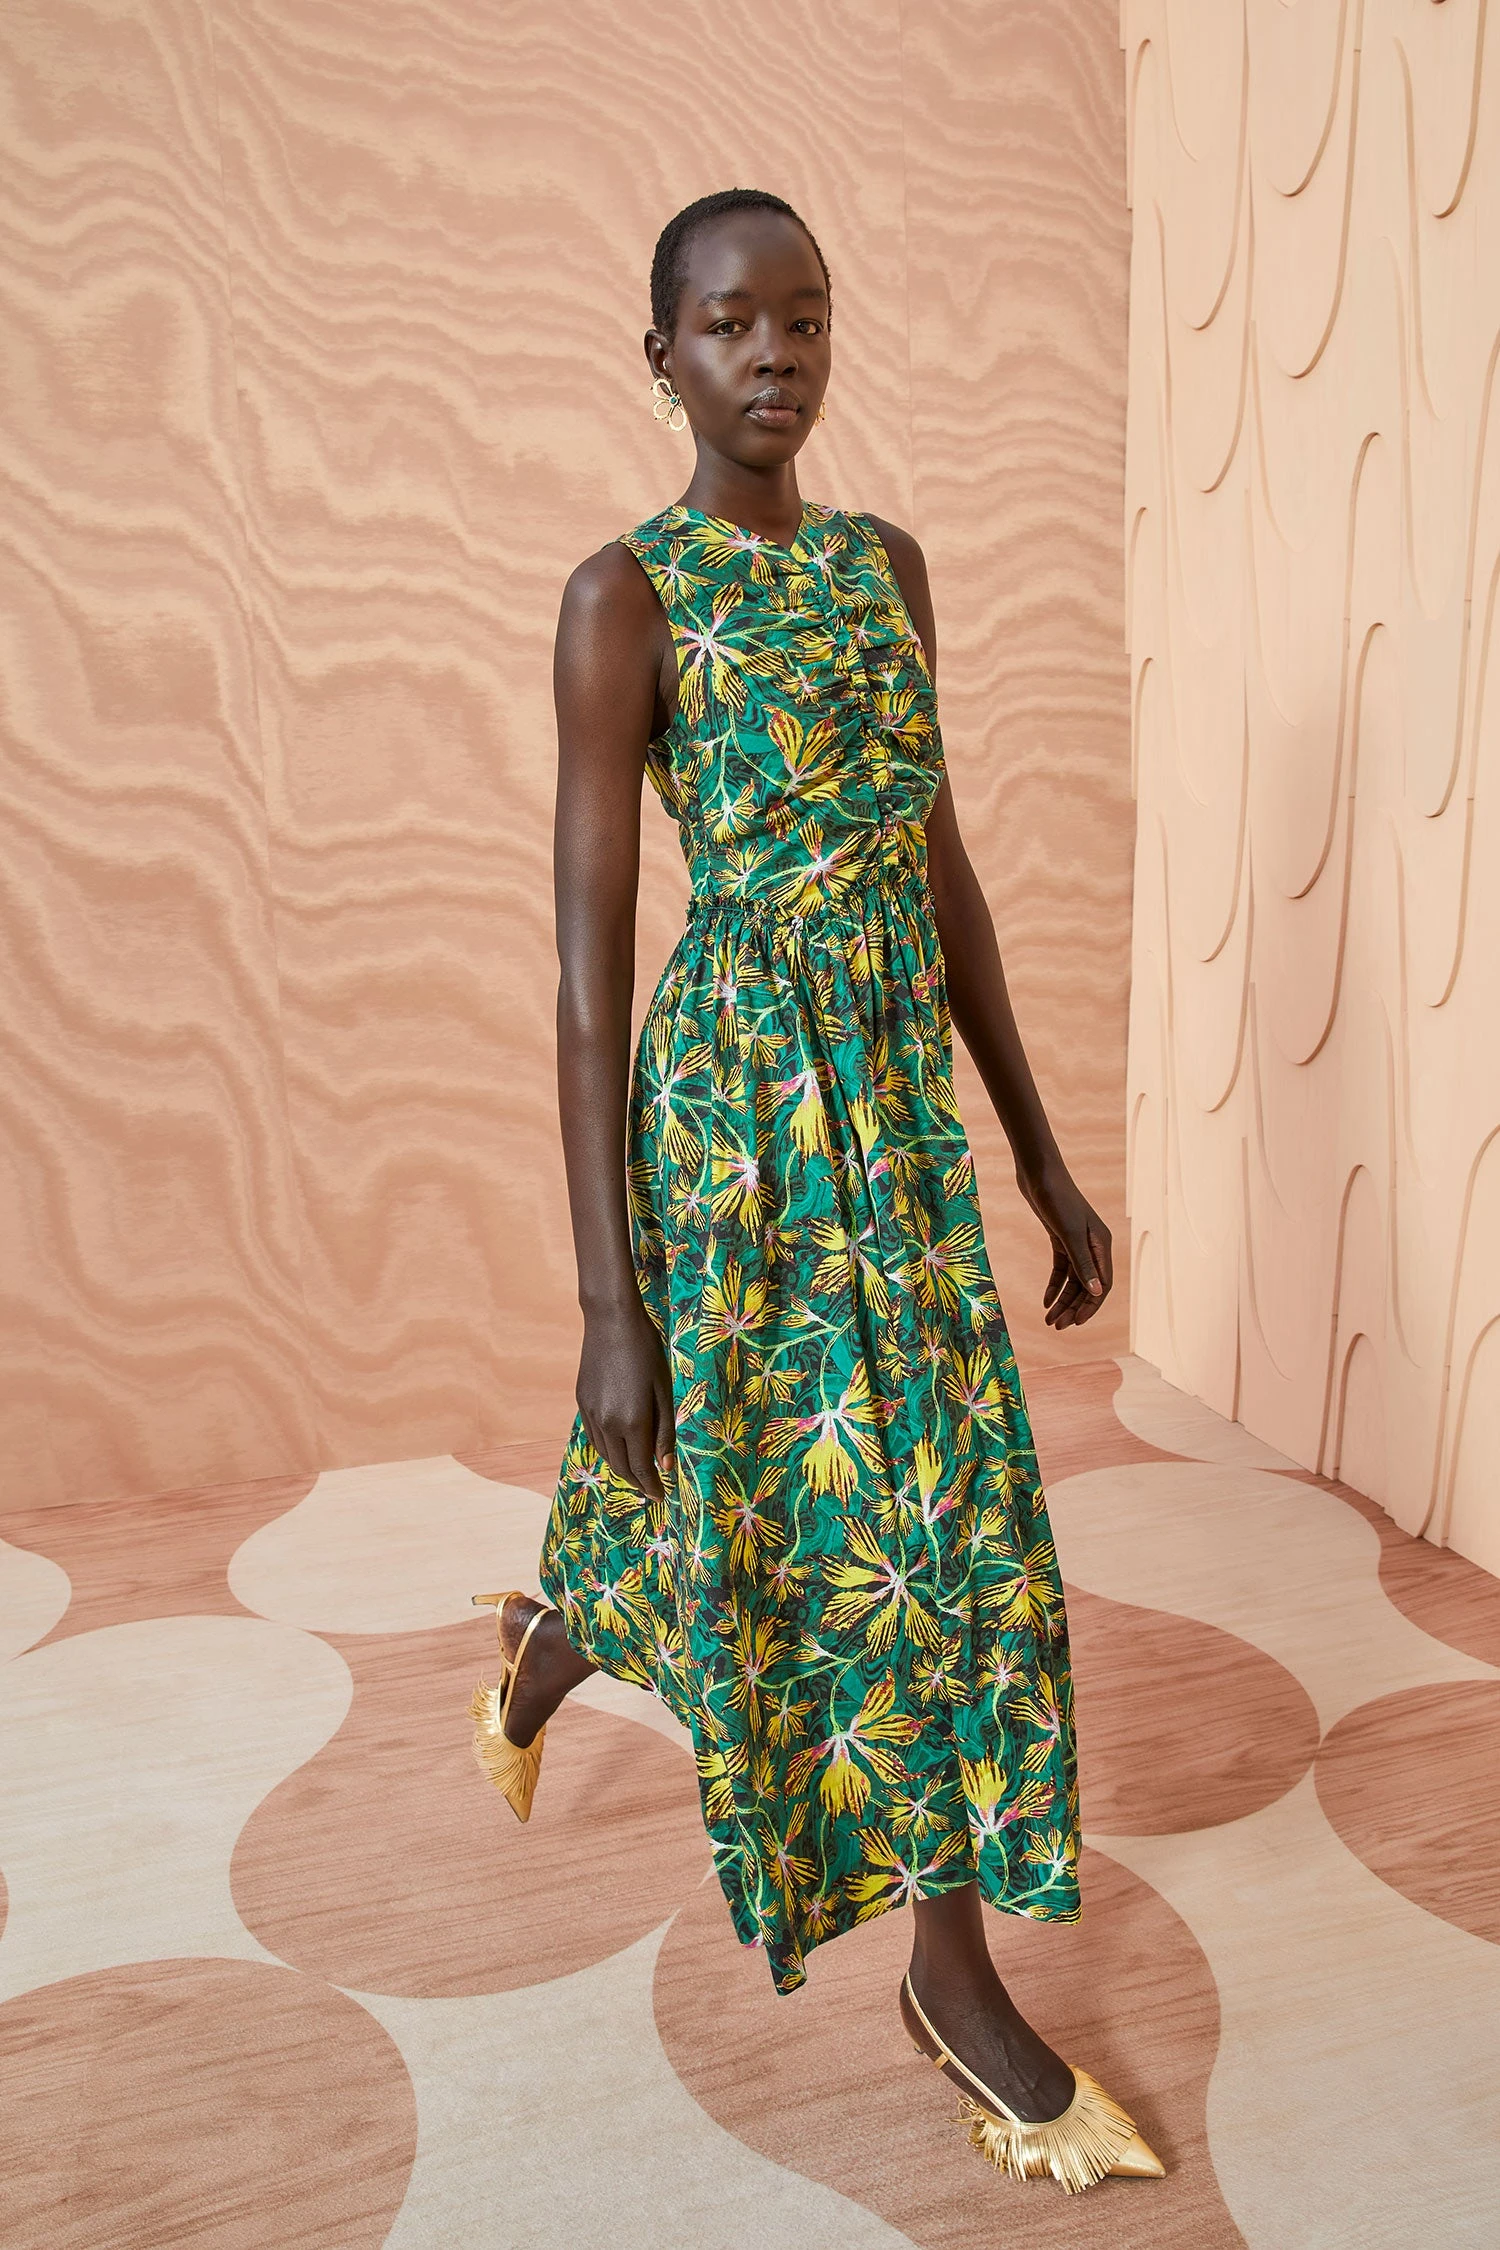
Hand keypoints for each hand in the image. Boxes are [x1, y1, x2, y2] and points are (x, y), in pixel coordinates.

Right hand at [576, 1293, 675, 1499]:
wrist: (611, 1321)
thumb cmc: (646, 1352)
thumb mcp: (663, 1391)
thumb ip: (664, 1431)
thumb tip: (666, 1465)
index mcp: (632, 1422)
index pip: (641, 1467)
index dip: (652, 1485)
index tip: (661, 1495)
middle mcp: (607, 1423)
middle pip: (621, 1466)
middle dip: (637, 1481)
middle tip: (651, 1489)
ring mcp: (590, 1413)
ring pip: (605, 1454)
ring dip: (621, 1468)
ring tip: (637, 1472)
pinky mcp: (581, 1402)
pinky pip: (594, 1437)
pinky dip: (608, 1449)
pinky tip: (619, 1448)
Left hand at [1017, 1158, 1112, 1329]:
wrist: (1039, 1173)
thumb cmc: (1057, 1199)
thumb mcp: (1068, 1233)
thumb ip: (1082, 1263)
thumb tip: (1097, 1293)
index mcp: (1101, 1245)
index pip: (1102, 1285)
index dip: (1090, 1306)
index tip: (1075, 1323)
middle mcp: (1093, 1246)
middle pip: (1087, 1286)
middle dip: (1073, 1308)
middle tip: (1056, 1326)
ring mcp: (1077, 1243)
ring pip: (1074, 1281)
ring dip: (1063, 1301)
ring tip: (1049, 1320)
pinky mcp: (1061, 1239)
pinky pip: (1062, 1270)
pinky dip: (1055, 1286)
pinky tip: (1046, 1301)